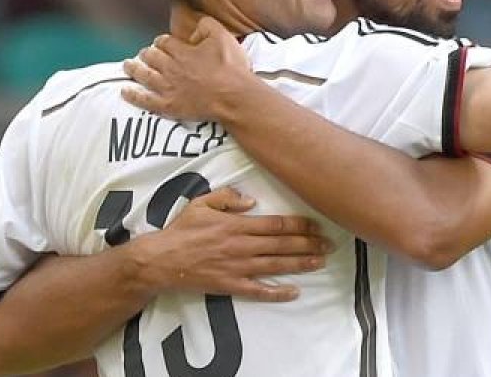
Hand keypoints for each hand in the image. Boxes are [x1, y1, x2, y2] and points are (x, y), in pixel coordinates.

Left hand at [121, 16, 257, 120]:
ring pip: (143, 75)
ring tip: (128, 66)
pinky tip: (125, 91)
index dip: (161, 41)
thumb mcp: (222, 35)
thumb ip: (205, 25)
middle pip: (150, 57)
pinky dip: (132, 95)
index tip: (162, 43)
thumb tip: (193, 31)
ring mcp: (168, 88)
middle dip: (146, 53)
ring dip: (133, 69)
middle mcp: (171, 68)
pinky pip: (144, 100)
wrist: (235, 96)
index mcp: (182, 51)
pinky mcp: (169, 105)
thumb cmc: (231, 68)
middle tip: (145, 54)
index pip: (164, 42)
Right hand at [133, 187, 332, 301]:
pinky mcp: (230, 285)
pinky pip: (258, 290)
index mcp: (236, 225)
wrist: (160, 260)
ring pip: (276, 265)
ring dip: (300, 264)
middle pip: (282, 244)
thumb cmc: (182, 230)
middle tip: (330, 244)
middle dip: (308, 244)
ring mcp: (237, 267)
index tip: (317, 224)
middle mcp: (242, 246)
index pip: (276, 224)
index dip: (299, 224)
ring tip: (320, 262)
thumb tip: (251, 201)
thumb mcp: (201, 203)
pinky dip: (277, 292)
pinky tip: (294, 292)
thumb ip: (227, 197)